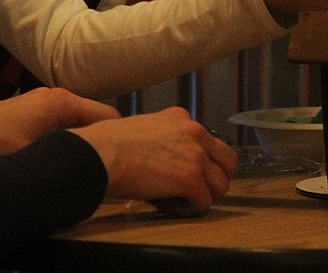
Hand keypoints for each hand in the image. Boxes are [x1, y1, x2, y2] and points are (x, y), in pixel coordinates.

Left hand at [0, 86, 119, 165]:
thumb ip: (65, 165)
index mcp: (62, 101)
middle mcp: (55, 100)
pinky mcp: (25, 123)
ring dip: (81, 150)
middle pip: (94, 123)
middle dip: (103, 145)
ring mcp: (39, 110)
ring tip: (90, 176)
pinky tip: (60, 171)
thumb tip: (96, 180)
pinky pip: (58, 135)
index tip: (131, 164)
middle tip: (113, 174)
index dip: (122, 139)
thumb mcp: (29, 158)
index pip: (109, 115)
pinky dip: (64, 150)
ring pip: (75, 130)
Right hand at [69, 106, 236, 212]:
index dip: (199, 163)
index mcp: (181, 118)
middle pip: (227, 162)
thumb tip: (167, 158)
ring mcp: (195, 155)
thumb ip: (164, 137)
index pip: (209, 143)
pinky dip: (189, 209)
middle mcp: (195, 132)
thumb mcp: (144, 128)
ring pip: (221, 185)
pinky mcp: (190, 178)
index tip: (180, 173)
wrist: (100, 155)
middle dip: (214, 180)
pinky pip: (203, 202)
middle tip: (194, 191)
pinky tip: (170, 206)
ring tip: (179, 201)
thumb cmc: (108, 145)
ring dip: (202, 196)